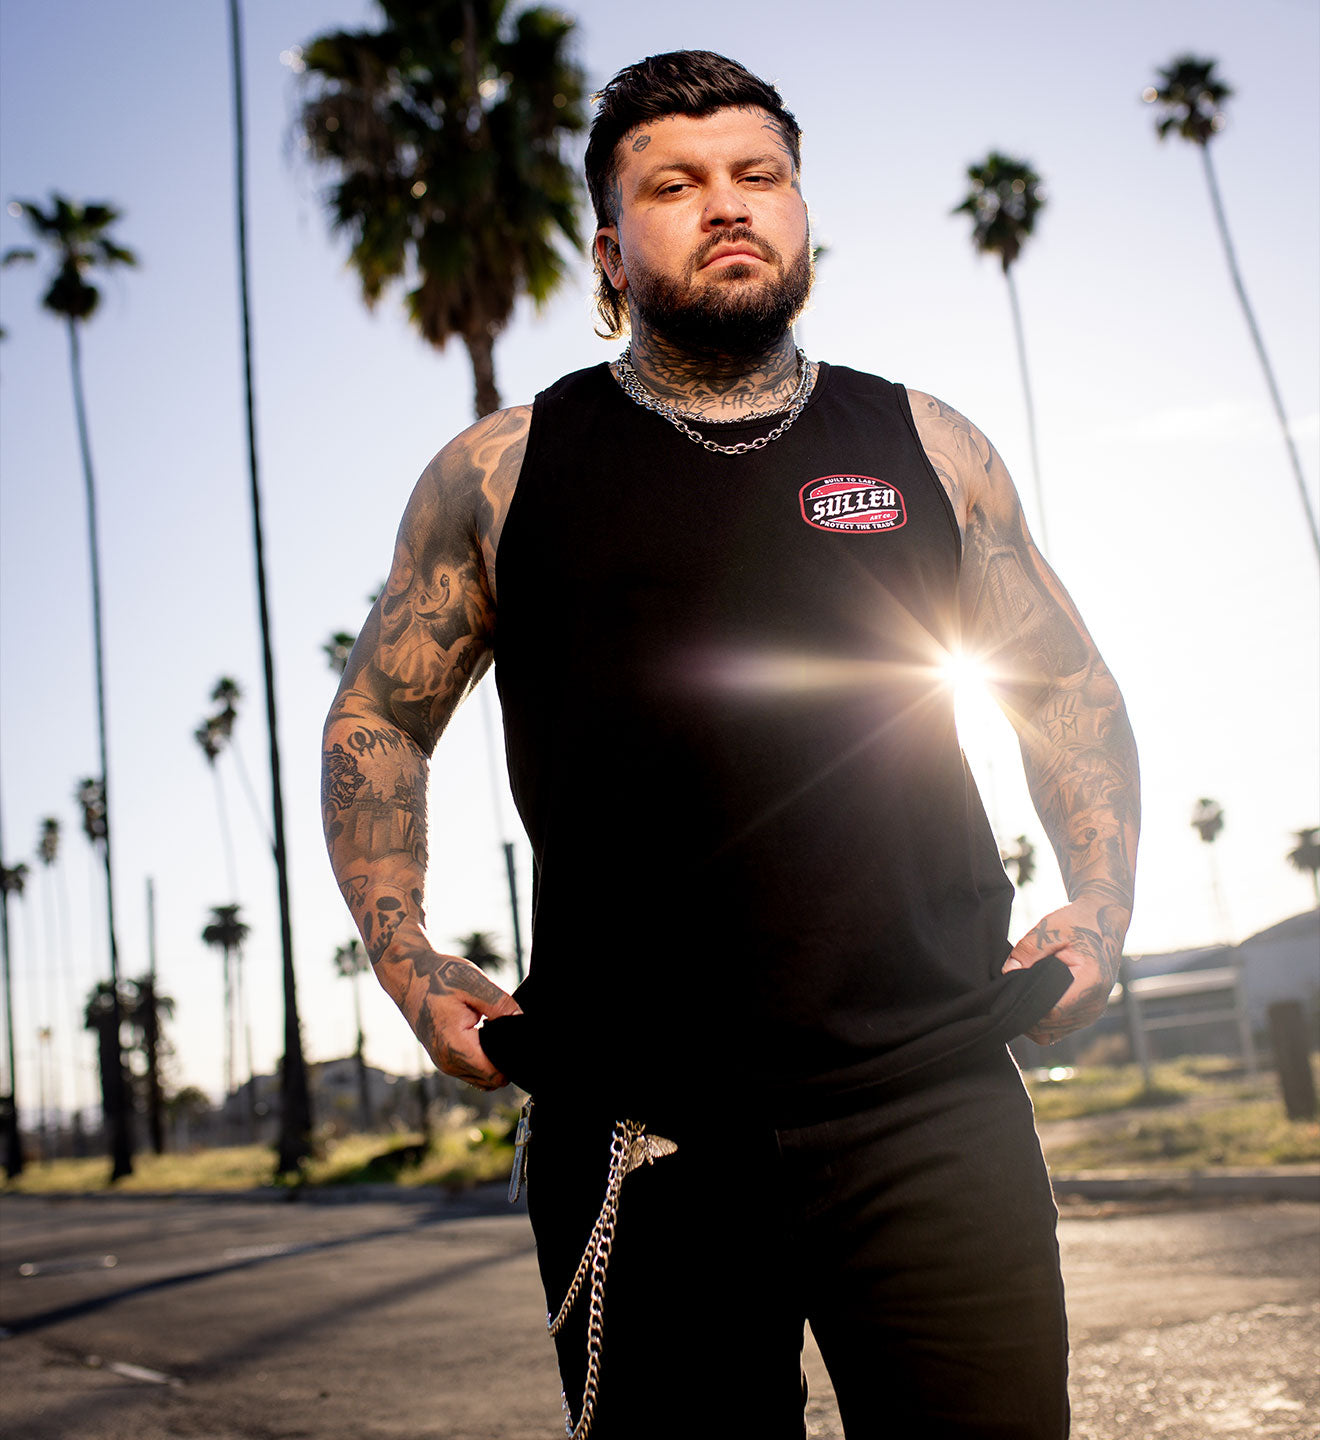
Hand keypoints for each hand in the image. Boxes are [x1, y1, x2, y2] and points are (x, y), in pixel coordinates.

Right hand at [410, 951, 522, 1090]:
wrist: (409, 976)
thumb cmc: (440, 977)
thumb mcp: (475, 983)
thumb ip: (501, 1005)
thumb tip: (523, 1022)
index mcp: (455, 1045)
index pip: (494, 1074)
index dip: (512, 1061)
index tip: (518, 1039)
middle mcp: (447, 1061)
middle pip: (490, 1080)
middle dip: (504, 1061)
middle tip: (507, 1031)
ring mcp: (443, 1063)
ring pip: (481, 1078)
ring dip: (492, 1061)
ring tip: (493, 1031)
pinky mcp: (443, 1059)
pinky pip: (471, 1071)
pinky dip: (481, 1059)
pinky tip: (484, 1035)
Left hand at [1003, 896, 1128, 1044]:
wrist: (1105, 924)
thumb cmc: (1079, 923)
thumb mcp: (1051, 928)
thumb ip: (1028, 950)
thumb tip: (1006, 972)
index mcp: (1089, 980)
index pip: (1052, 1011)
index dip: (1025, 1005)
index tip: (1008, 990)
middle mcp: (1095, 1002)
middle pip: (1049, 1024)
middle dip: (1025, 1011)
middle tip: (1009, 989)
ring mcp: (1093, 1012)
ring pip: (1051, 1031)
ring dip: (1033, 1018)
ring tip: (1023, 992)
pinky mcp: (1088, 1015)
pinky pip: (1058, 1030)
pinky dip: (1042, 1021)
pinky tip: (1033, 1000)